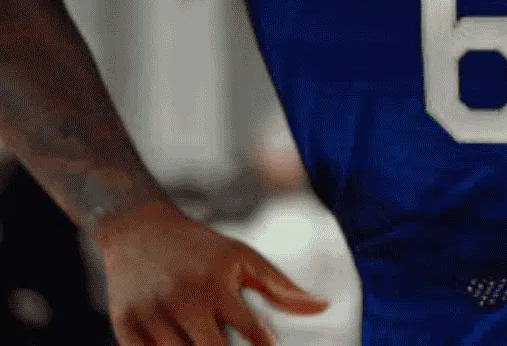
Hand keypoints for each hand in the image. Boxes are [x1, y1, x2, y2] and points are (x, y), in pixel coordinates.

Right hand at [96, 201, 327, 345]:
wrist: (138, 230)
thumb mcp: (244, 259)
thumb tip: (325, 307)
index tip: (269, 344)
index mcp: (216, 282)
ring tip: (205, 338)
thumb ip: (282, 288)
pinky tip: (183, 343)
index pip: (251, 329)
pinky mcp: (123, 325)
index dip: (264, 342)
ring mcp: (150, 314)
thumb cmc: (203, 249)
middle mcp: (182, 299)